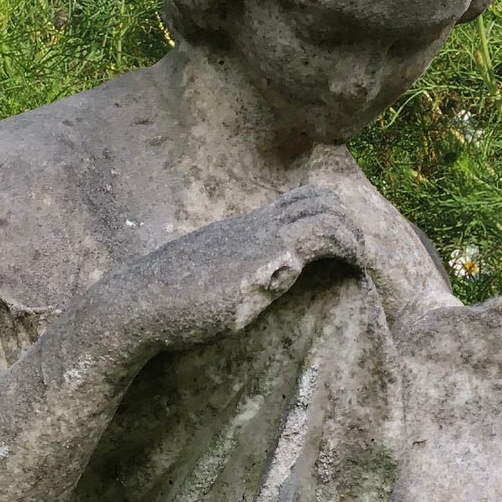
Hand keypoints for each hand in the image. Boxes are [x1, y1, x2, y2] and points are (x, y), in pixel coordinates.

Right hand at [101, 185, 367, 348]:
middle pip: (313, 196)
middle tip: (357, 254)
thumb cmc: (165, 304)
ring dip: (352, 234)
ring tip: (361, 261)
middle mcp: (253, 225)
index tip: (336, 248)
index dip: (322, 216)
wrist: (140, 304)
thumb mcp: (203, 285)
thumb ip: (229, 279)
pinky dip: (348, 245)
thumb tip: (245, 290)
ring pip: (325, 209)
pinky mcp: (269, 258)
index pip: (292, 202)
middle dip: (344, 219)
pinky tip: (353, 268)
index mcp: (239, 230)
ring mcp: (261, 237)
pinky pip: (323, 235)